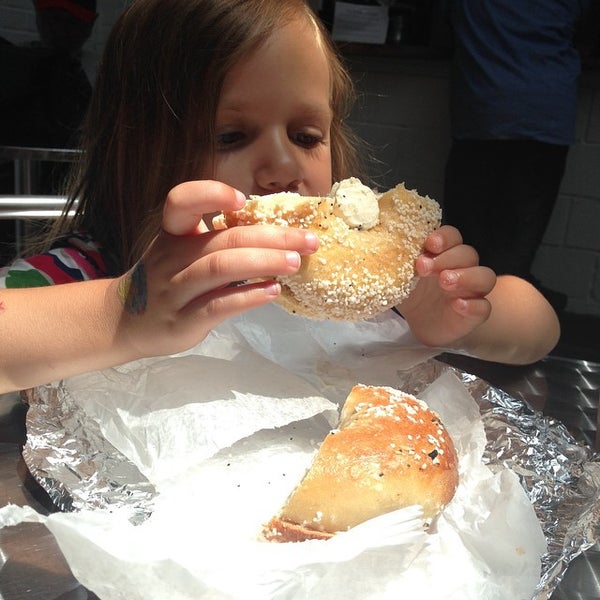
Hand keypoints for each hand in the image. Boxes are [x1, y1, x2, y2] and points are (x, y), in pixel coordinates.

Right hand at [113, 180, 318, 357]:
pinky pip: (219, 304)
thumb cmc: (168, 280)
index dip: (210, 194)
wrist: (126, 322)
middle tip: (308, 240)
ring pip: (221, 268)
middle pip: (223, 239)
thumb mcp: (181, 252)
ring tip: (296, 263)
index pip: (181, 201)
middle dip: (271, 236)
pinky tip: (273, 291)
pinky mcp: (183, 320)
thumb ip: (217, 240)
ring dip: (264, 262)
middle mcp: (171, 257)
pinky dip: (249, 296)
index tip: (243, 200)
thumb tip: (277, 232)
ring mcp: (175, 290)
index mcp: (173, 233)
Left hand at [397, 225, 496, 348]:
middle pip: (467, 254)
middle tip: (423, 267)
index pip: (453, 237)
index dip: (444, 237)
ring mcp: (472, 291)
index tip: (429, 243)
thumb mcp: (401, 276)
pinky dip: (473, 305)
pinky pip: (484, 307)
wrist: (422, 323)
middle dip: (446, 258)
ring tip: (445, 280)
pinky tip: (458, 304)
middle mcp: (463, 268)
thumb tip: (379, 249)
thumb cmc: (414, 293)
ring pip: (484, 276)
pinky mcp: (475, 314)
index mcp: (445, 254)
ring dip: (466, 276)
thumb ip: (398, 263)